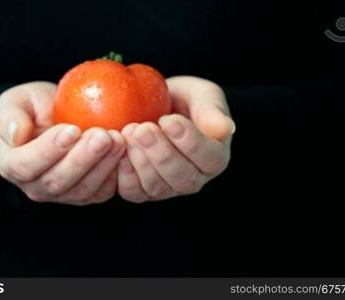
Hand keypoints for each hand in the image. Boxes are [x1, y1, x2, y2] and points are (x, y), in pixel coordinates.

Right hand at [0, 82, 124, 205]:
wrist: (56, 118)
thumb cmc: (33, 108)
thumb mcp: (16, 101)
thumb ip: (9, 116)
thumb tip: (16, 134)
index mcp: (12, 165)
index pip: (26, 165)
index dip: (49, 150)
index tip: (72, 129)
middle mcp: (36, 186)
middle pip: (58, 181)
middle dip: (83, 158)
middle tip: (103, 135)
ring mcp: (64, 194)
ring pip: (84, 189)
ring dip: (103, 165)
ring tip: (118, 139)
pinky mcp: (88, 194)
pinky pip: (103, 191)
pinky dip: (116, 174)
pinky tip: (127, 151)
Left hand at [117, 76, 234, 202]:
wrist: (156, 108)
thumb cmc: (183, 101)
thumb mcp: (201, 95)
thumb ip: (212, 110)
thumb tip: (226, 128)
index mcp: (215, 157)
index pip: (209, 158)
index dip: (190, 142)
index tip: (170, 121)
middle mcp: (194, 178)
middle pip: (182, 177)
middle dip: (161, 153)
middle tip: (143, 128)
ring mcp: (167, 188)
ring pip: (157, 187)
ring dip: (141, 161)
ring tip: (129, 133)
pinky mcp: (142, 190)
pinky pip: (133, 191)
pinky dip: (124, 174)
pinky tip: (118, 151)